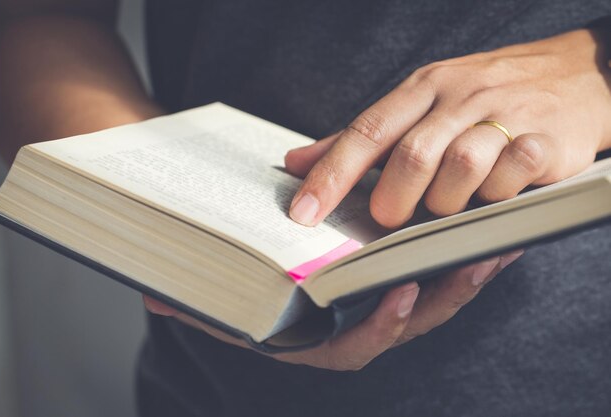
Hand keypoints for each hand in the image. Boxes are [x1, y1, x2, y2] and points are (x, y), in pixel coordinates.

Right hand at [144, 251, 521, 370]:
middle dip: (443, 297)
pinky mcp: (399, 278)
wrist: (261, 267)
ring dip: (465, 273)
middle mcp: (353, 326)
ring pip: (432, 299)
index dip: (377, 326)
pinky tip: (489, 228)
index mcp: (315, 338)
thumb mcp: (223, 292)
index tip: (399, 293)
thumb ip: (197, 297)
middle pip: (407, 323)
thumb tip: (157, 295)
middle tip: (475, 261)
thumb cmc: (248, 282)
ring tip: (498, 241)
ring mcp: (380, 304)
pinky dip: (462, 255)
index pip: (350, 346)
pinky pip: (437, 273)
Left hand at [286, 29, 610, 227]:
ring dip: (445, 202)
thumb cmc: (483, 96)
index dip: (331, 175)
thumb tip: (296, 162)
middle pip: (411, 155)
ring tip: (446, 207)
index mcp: (421, 88)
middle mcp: (458, 97)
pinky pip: (510, 174)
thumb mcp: (419, 103)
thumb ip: (359, 138)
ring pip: (459, 168)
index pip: (366, 132)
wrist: (575, 74)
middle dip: (393, 199)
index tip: (303, 214)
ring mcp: (503, 115)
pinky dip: (494, 194)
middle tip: (388, 221)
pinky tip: (491, 194)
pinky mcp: (544, 138)